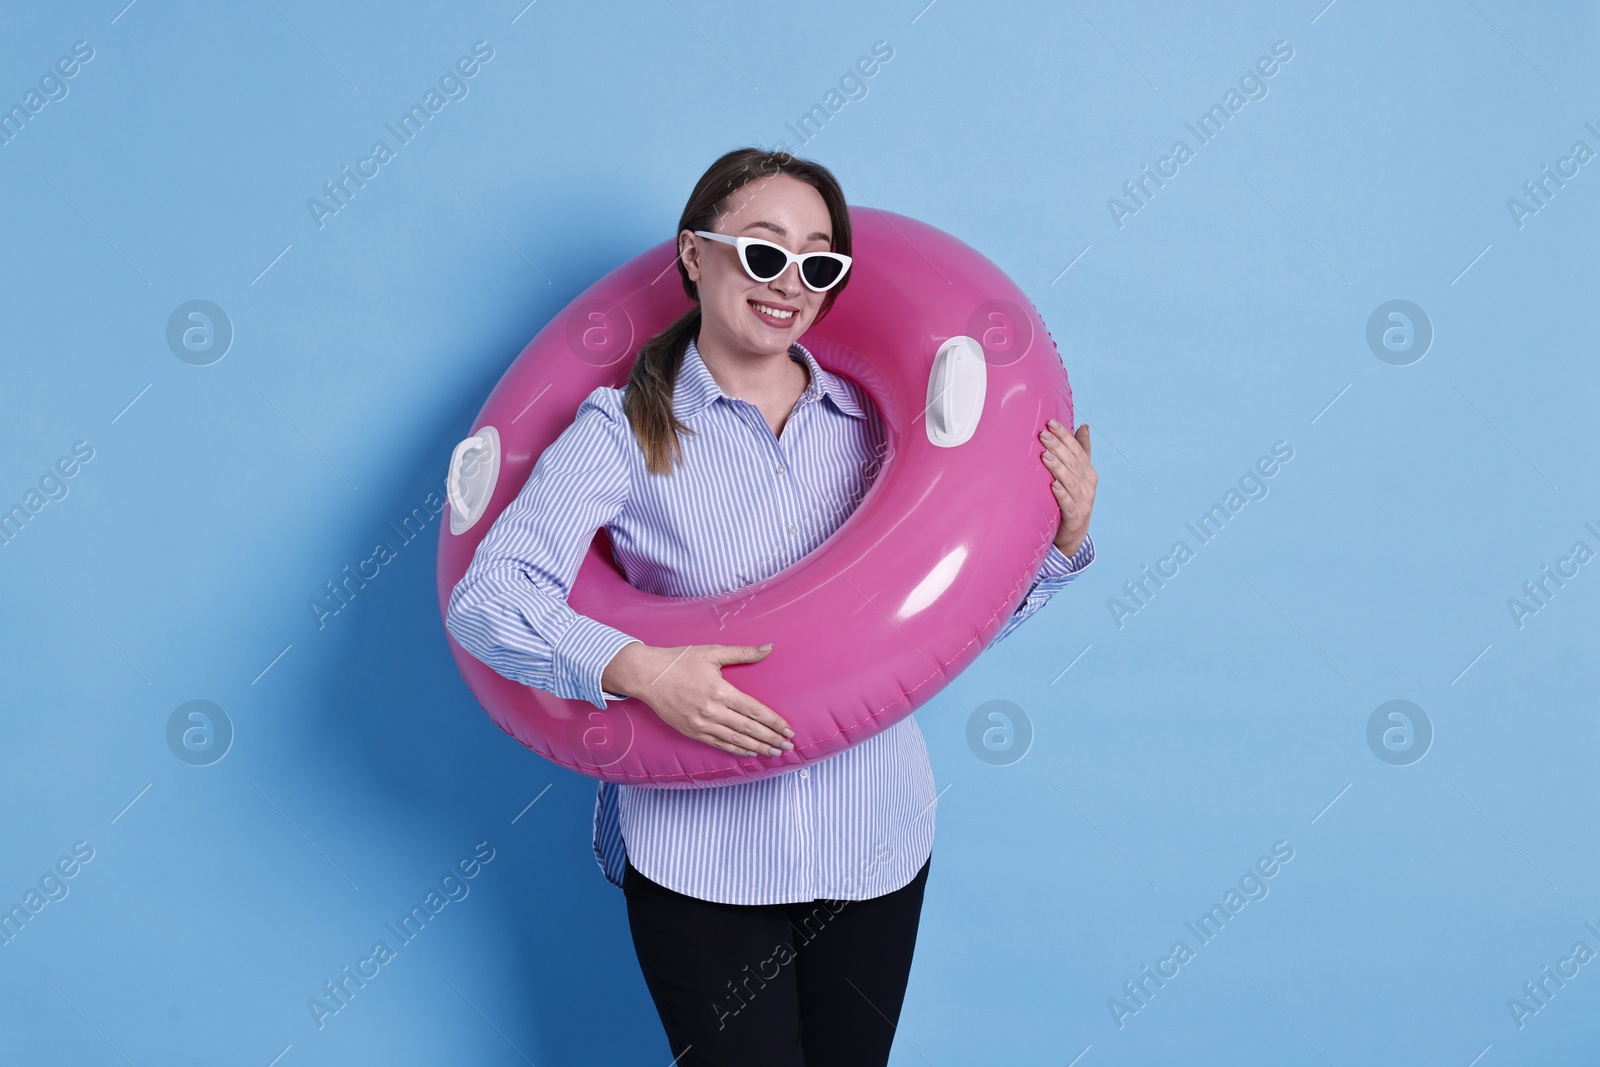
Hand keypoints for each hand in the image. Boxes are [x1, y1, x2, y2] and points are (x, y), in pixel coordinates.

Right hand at [601, 641, 794, 757]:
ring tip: (775, 753)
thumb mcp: (712, 652)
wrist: (647, 675)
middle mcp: (712, 710)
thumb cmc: (680, 660)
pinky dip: (736, 750)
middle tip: (789, 746)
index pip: (755, 711)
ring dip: (758, 748)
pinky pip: (718, 744)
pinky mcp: (691, 731)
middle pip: (749, 729)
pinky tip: (750, 752)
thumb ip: (743, 652)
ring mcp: (701, 724)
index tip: (788, 730)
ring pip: (735, 740)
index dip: (774, 722)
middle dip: (771, 739)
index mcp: (720, 690)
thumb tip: (769, 648)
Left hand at [1039, 419, 1095, 556]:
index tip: (1051, 423)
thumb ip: (1081, 452)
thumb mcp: (1078, 475)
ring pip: (1071, 482)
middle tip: (1043, 435)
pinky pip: (1068, 504)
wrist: (1073, 535)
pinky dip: (1061, 495)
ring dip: (1058, 468)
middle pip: (1073, 463)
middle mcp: (1088, 485)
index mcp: (1088, 473)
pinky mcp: (1075, 518)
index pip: (1077, 450)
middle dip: (1058, 447)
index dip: (1065, 436)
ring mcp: (1083, 502)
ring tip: (1045, 455)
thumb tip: (1084, 427)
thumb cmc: (1073, 500)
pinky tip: (1053, 485)